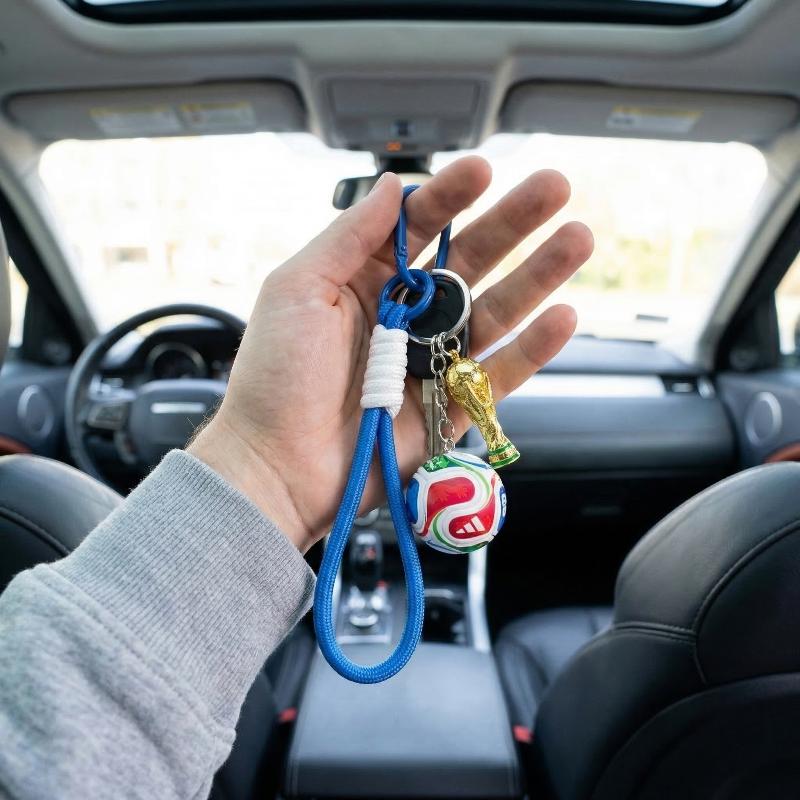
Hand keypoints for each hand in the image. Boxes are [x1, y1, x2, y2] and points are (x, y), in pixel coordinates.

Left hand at [189, 157, 592, 551]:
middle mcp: (405, 316)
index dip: (451, 196)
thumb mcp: (298, 289)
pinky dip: (533, 348)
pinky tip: (563, 315)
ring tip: (577, 239)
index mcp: (364, 282)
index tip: (483, 170)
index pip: (418, 228)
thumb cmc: (276, 377)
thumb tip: (391, 184)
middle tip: (554, 187)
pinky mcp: (451, 407)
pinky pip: (499, 374)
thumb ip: (349, 236)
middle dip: (512, 223)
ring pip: (495, 311)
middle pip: (469, 261)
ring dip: (538, 276)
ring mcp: (431, 361)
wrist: (278, 466)